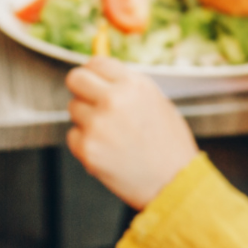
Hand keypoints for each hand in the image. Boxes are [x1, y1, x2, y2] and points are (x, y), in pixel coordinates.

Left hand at [66, 57, 199, 209]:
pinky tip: (108, 152)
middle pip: (75, 79)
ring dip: (86, 119)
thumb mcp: (157, 102)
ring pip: (74, 109)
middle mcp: (113, 100)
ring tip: (112, 135)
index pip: (97, 62)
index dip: (95, 72)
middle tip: (91, 102)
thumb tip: (99, 70)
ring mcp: (97, 125)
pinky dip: (85, 143)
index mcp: (133, 85)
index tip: (96, 81)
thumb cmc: (169, 144)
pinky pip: (73, 136)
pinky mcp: (87, 148)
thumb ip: (127, 85)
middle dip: (81, 89)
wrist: (174, 184)